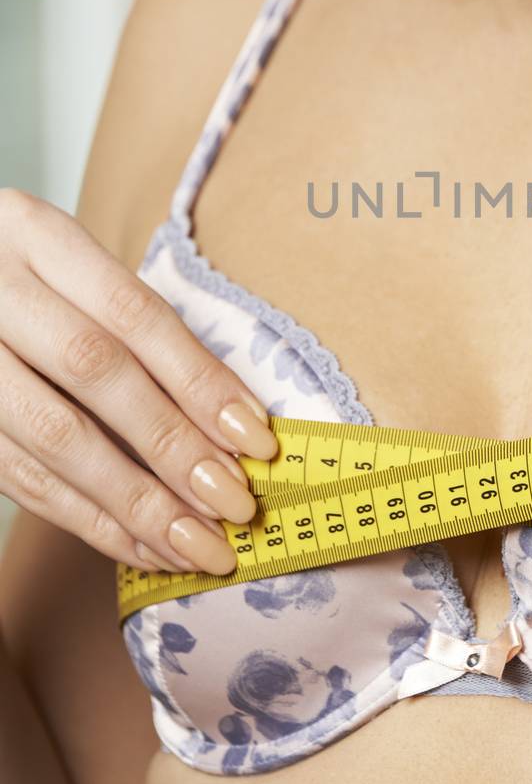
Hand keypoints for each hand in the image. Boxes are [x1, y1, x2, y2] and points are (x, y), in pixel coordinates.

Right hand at [0, 188, 277, 574]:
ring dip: (137, 502)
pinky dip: (88, 520)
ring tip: (199, 544)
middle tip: (235, 503)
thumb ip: (137, 330)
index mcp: (36, 236)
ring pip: (55, 436)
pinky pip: (20, 478)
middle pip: (95, 372)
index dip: (199, 378)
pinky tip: (144, 547)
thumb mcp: (75, 272)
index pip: (133, 311)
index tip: (256, 438)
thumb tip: (234, 419)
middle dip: (174, 445)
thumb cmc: (28, 281)